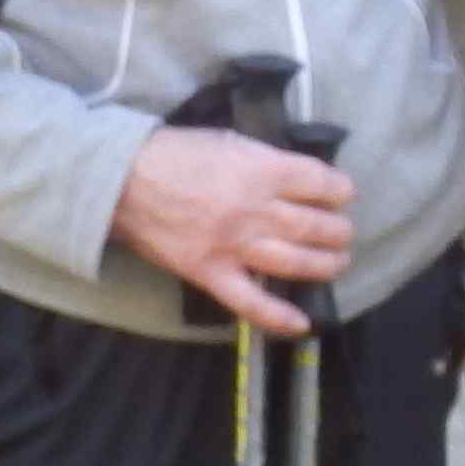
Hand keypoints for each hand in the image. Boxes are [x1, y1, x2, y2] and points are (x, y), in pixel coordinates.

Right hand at [114, 126, 354, 336]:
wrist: (121, 181)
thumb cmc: (174, 153)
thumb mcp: (228, 140)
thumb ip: (266, 160)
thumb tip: (298, 177)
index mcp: (262, 171)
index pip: (322, 184)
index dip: (340, 191)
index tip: (343, 195)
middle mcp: (256, 210)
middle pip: (316, 227)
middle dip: (339, 232)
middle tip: (342, 233)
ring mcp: (235, 245)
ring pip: (297, 262)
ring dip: (325, 266)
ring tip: (336, 264)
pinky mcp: (211, 273)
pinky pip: (251, 302)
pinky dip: (278, 317)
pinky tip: (301, 324)